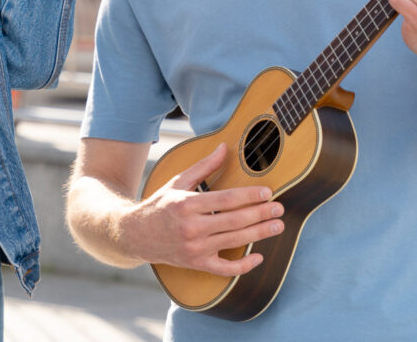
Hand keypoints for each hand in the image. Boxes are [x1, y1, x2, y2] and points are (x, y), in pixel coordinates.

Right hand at [122, 144, 283, 276]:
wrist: (137, 234)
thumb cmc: (160, 204)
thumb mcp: (178, 181)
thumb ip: (204, 166)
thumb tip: (224, 148)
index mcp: (187, 205)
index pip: (226, 200)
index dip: (249, 195)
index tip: (267, 191)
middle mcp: (192, 228)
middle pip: (234, 220)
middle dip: (260, 213)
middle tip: (279, 208)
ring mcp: (195, 248)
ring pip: (234, 241)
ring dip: (259, 233)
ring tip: (277, 225)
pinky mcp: (197, 264)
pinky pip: (225, 269)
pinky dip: (244, 266)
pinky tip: (259, 256)